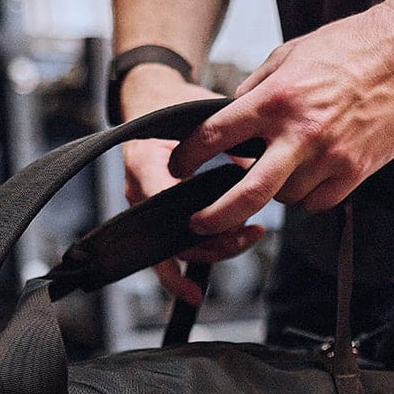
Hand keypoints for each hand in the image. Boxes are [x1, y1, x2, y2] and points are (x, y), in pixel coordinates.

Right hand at [119, 68, 266, 304]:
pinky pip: (166, 250)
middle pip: (172, 237)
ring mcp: (143, 208)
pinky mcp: (153, 217)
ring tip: (248, 238)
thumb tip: (255, 172)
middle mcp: (138, 192)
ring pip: (172, 250)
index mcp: (145, 164)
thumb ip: (225, 143)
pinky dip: (181, 273)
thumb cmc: (174, 106)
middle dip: (213, 245)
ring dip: (211, 253)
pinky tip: (194, 289)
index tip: (221, 225)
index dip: (192, 220)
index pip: (165, 200)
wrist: (152, 104)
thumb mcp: (202, 115)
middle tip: (250, 234)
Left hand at [166, 0, 393, 235]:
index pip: (217, 135)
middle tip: (198, 222)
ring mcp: (330, 155)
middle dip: (216, 215)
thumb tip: (227, 122)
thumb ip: (255, 92)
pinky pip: (316, 203)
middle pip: (248, 192)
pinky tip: (310, 176)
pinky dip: (306, 198)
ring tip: (284, 169)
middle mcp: (301, 131)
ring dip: (275, 193)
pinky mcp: (355, 171)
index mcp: (277, 98)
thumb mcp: (288, 56)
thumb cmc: (348, 49)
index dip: (190, 157)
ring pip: (285, 199)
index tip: (179, 167)